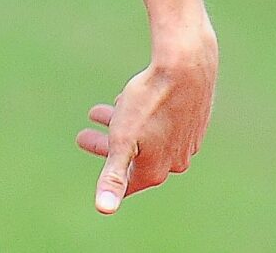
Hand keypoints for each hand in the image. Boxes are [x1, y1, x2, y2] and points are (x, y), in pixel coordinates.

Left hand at [77, 32, 217, 214]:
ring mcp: (187, 141)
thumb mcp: (123, 140)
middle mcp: (175, 160)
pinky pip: (163, 125)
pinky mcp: (194, 121)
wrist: (186, 66)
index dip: (106, 177)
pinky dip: (143, 118)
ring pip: (147, 138)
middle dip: (105, 148)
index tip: (88, 162)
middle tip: (82, 135)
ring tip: (98, 112)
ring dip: (119, 127)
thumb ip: (114, 176)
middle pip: (134, 159)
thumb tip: (104, 209)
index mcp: (156, 170)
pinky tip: (128, 102)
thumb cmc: (150, 103)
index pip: (127, 183)